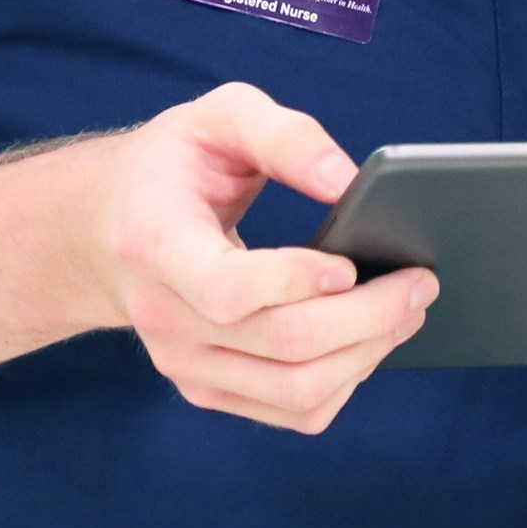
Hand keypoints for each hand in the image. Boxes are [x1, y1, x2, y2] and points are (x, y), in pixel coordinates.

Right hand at [54, 82, 434, 432]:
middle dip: (370, 317)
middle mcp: (165, 316)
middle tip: (421, 282)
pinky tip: (369, 341)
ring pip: (297, 391)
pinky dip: (346, 382)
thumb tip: (349, 179)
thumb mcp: (218, 116)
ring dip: (369, 355)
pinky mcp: (206, 388)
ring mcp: (183, 362)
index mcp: (158, 244)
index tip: (351, 260)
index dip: (298, 282)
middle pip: (284, 345)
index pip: (229, 291)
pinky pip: (292, 411)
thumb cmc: (173, 165)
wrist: (106, 228)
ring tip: (407, 311)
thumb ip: (285, 135)